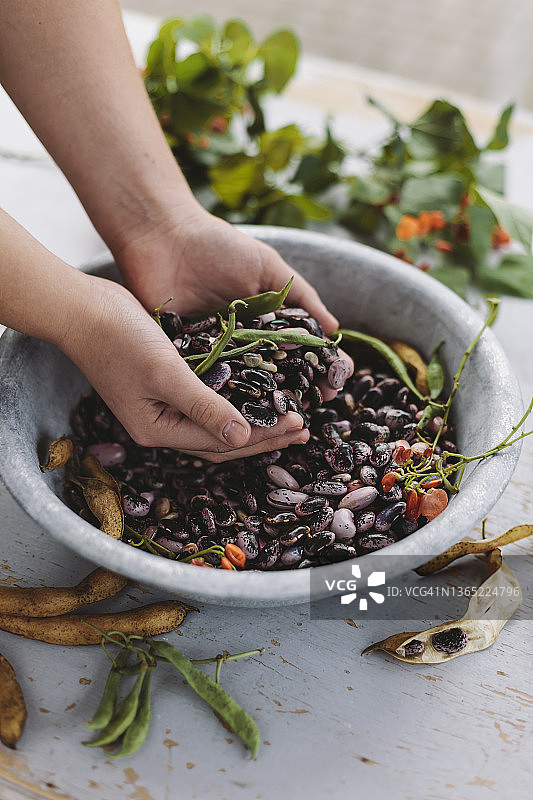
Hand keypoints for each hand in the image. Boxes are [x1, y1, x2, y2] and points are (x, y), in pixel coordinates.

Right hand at [60, 275, 309, 461]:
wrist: (82, 309)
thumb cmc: (119, 339)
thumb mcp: (167, 374)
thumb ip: (205, 407)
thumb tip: (244, 439)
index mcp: (158, 429)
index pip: (222, 444)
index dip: (263, 436)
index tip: (299, 423)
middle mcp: (161, 424)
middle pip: (222, 440)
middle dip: (264, 436)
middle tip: (304, 428)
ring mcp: (162, 405)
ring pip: (217, 422)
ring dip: (253, 421)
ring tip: (286, 417)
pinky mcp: (165, 383)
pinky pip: (208, 400)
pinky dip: (235, 400)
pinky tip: (255, 393)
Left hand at [114, 203, 352, 402]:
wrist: (164, 239)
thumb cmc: (218, 246)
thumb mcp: (267, 266)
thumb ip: (300, 296)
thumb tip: (333, 327)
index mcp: (265, 321)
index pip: (299, 351)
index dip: (319, 368)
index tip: (335, 384)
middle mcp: (243, 341)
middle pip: (274, 375)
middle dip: (297, 393)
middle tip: (313, 409)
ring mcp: (214, 351)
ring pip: (242, 385)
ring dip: (260, 404)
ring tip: (282, 420)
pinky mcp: (185, 357)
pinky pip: (205, 382)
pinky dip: (219, 398)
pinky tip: (237, 415)